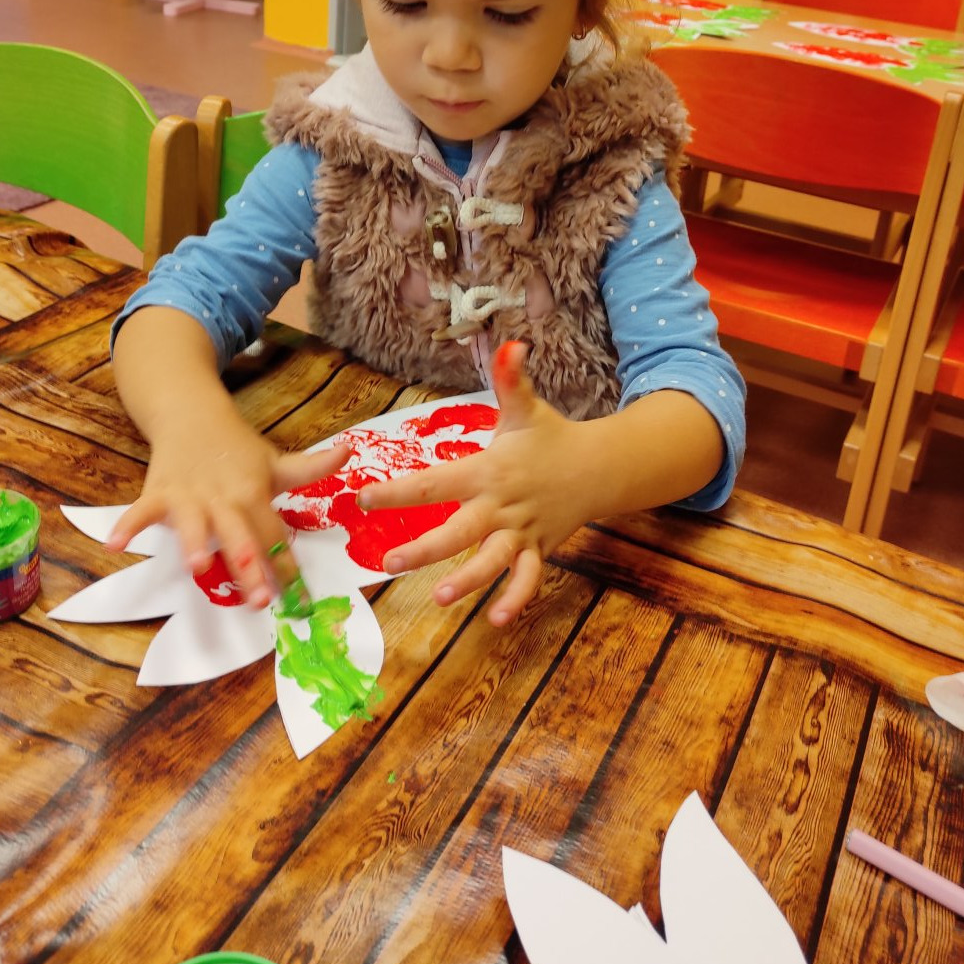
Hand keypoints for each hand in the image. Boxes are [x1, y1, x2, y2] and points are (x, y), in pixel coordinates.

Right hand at [108, 410, 351, 607]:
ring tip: (198, 566)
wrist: (192, 413)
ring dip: (196, 542)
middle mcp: (224, 497)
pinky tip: (114, 546)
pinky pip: (140, 511)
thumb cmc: (236, 448)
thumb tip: (350, 452)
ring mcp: (190, 495)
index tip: (299, 597)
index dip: (286, 564)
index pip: (274, 533)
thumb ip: (310, 468)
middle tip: (260, 599)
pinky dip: (127, 525)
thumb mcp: (274, 460)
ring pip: (194, 523)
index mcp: (254, 493)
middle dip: (249, 565)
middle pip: (240, 535)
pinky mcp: (159, 491)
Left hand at [357, 342, 592, 625]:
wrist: (600, 467)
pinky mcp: (537, 550)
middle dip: (425, 547)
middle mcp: (502, 506)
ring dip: (469, 581)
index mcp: (488, 471)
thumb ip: (511, 379)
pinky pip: (528, 579)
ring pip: (493, 561)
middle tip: (390, 561)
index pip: (435, 483)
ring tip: (440, 597)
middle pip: (461, 530)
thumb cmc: (551, 437)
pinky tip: (497, 621)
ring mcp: (521, 532)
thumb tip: (510, 342)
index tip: (362, 498)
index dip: (398, 491)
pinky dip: (516, 599)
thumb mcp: (526, 408)